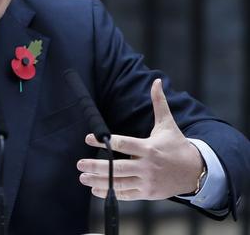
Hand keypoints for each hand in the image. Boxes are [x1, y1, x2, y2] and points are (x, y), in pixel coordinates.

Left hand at [77, 78, 203, 200]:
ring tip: (82, 177)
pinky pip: (126, 194)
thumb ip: (159, 103)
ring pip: (119, 183)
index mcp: (149, 148)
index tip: (89, 137)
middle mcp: (147, 166)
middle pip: (117, 167)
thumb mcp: (167, 124)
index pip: (123, 144)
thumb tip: (157, 81)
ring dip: (99, 181)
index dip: (104, 141)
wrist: (196, 171)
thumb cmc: (177, 145)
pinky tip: (95, 190)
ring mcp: (147, 181)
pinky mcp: (148, 193)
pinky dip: (110, 193)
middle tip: (79, 163)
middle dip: (96, 166)